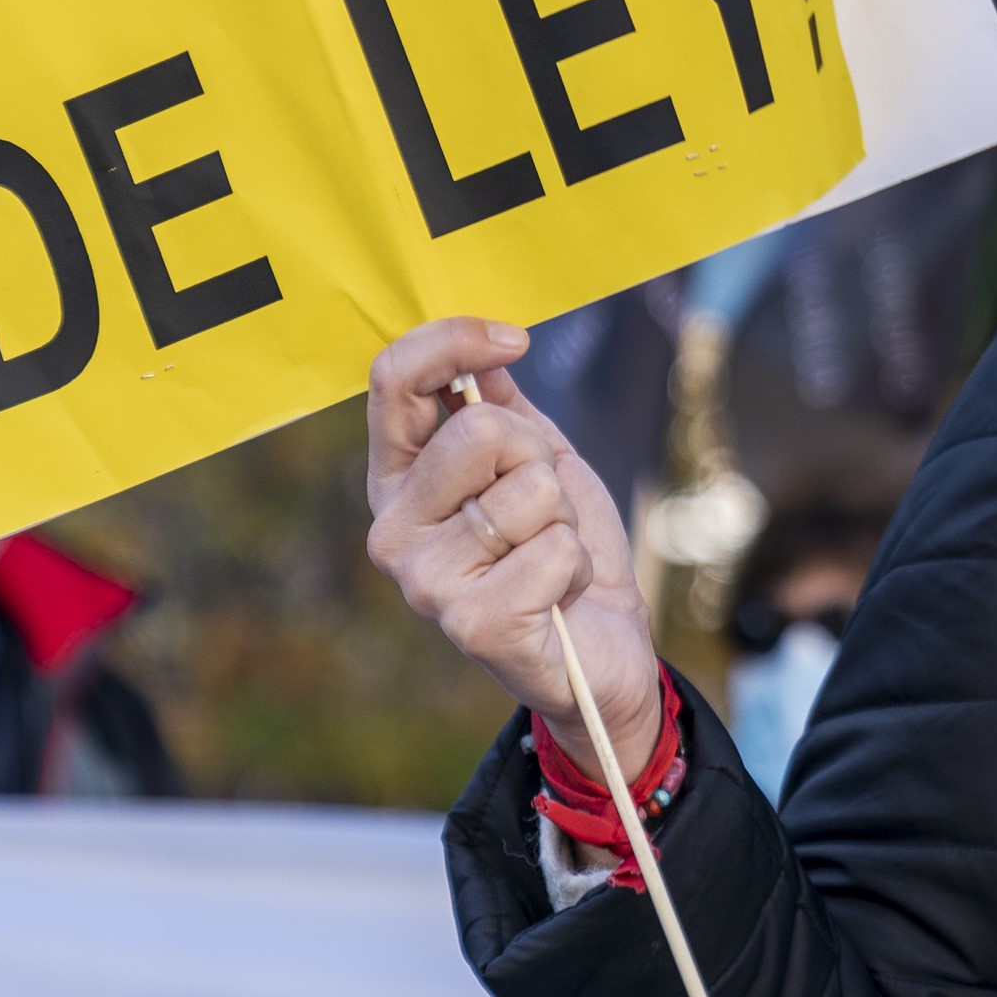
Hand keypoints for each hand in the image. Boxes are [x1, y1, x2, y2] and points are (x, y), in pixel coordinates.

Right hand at [365, 318, 665, 783]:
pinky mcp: (471, 625)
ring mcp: (425, 583)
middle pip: (479, 429)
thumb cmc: (566, 556)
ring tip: (553, 561)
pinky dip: (577, 566)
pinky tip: (559, 599)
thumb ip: (505, 410)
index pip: (392, 382)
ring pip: (528, 489)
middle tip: (547, 510)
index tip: (513, 340)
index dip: (453, 342)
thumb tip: (483, 355)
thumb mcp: (542, 465)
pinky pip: (554, 549)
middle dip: (540, 457)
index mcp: (400, 483)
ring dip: (566, 520)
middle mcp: (394, 531)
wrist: (604, 655)